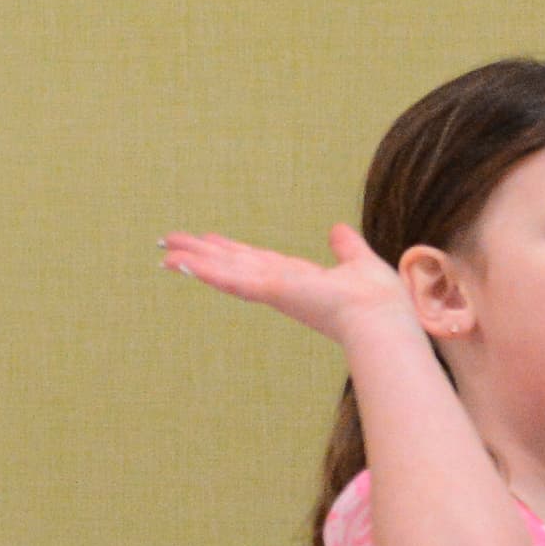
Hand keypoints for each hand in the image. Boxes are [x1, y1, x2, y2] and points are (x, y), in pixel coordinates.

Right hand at [163, 223, 414, 344]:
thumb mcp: (358, 262)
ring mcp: (272, 289)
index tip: (210, 239)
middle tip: (169, 242)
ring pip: (225, 270)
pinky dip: (207, 271)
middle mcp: (279, 285)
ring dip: (194, 261)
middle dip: (202, 253)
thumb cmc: (377, 299)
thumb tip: (338, 229)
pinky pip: (233, 279)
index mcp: (297, 279)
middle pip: (232, 264)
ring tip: (164, 251)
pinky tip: (182, 263)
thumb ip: (346, 247)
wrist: (380, 316)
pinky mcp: (271, 290)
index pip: (256, 261)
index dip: (232, 250)